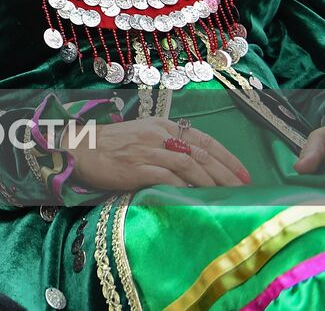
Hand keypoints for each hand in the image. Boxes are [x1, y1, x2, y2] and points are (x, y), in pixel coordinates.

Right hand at [65, 117, 250, 190]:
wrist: (79, 148)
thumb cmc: (111, 145)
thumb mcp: (142, 135)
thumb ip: (167, 145)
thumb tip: (197, 166)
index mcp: (162, 125)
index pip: (203, 139)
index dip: (228, 157)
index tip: (245, 174)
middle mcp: (157, 135)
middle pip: (200, 153)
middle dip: (226, 173)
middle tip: (244, 190)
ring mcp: (147, 151)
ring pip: (188, 165)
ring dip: (211, 182)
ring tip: (227, 197)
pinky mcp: (136, 168)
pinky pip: (167, 178)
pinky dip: (185, 189)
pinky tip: (196, 198)